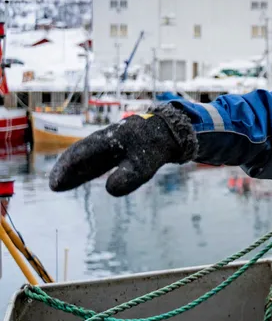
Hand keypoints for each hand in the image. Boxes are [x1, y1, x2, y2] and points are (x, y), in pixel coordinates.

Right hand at [48, 105, 196, 196]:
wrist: (168, 131)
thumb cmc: (155, 146)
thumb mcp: (144, 164)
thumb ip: (129, 176)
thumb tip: (110, 189)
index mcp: (108, 140)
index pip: (82, 154)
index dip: (68, 169)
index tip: (56, 183)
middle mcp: (104, 140)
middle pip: (79, 155)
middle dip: (65, 170)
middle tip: (54, 186)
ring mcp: (107, 144)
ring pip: (85, 157)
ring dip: (72, 170)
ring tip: (59, 185)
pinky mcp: (113, 149)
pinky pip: (94, 159)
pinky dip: (84, 168)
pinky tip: (78, 178)